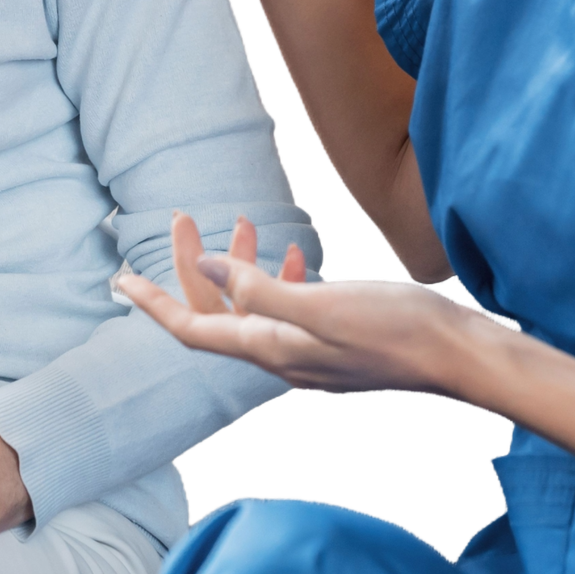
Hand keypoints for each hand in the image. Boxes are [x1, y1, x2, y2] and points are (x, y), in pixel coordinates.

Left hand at [117, 212, 488, 398]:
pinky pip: (286, 310)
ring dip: (238, 266)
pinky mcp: (332, 342)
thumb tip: (207, 271)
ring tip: (239, 222)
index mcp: (271, 349)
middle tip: (181, 218)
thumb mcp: (320, 306)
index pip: (193, 328)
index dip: (153, 302)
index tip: (119, 279)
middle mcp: (281, 355)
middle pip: (217, 313)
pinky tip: (294, 254)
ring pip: (252, 308)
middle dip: (193, 267)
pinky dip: (279, 278)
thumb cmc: (394, 328)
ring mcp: (307, 351)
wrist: (455, 354)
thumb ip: (260, 291)